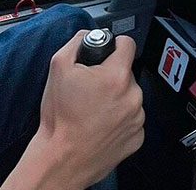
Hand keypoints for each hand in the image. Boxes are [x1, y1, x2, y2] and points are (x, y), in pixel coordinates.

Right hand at [2, 30, 144, 189]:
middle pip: (126, 72)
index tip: (107, 52)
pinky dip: (119, 118)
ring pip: (130, 95)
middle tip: (91, 87)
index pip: (128, 44)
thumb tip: (89, 36)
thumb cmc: (60, 117)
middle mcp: (132, 96)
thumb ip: (77, 42)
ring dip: (116, 97)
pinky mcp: (137, 137)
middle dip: (111, 75)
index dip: (114, 45)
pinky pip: (132, 118)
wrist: (61, 159)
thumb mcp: (59, 66)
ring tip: (93, 108)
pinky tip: (101, 123)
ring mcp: (137, 119)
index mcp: (117, 76)